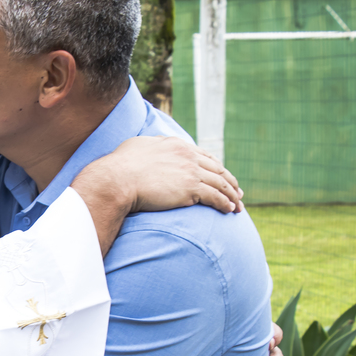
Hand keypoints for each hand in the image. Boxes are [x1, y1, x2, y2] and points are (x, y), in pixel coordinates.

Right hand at [89, 137, 243, 215]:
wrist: (117, 179)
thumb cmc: (120, 166)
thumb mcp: (137, 146)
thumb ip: (151, 145)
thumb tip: (151, 146)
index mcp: (176, 145)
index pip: (204, 156)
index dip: (216, 167)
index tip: (222, 176)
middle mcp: (188, 155)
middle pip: (217, 169)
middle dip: (230, 182)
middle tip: (238, 192)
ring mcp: (191, 172)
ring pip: (220, 184)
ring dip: (232, 195)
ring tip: (238, 206)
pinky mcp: (191, 189)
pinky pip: (215, 197)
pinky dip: (225, 203)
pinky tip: (229, 210)